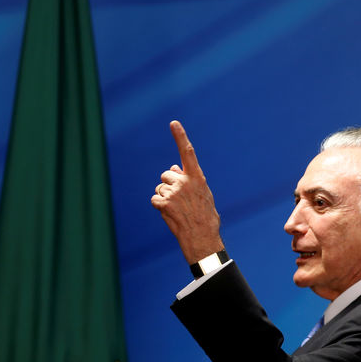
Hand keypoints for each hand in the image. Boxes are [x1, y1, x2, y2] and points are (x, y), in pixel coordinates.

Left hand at [151, 120, 223, 262]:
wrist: (203, 238)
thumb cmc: (205, 217)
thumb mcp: (202, 195)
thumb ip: (189, 180)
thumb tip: (172, 168)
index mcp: (197, 178)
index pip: (187, 153)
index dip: (180, 137)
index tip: (174, 123)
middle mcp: (185, 182)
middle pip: (166, 175)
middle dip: (169, 185)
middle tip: (180, 201)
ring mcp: (174, 192)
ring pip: (160, 188)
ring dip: (164, 197)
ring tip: (178, 210)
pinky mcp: (164, 203)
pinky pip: (155, 200)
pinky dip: (160, 207)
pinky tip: (171, 215)